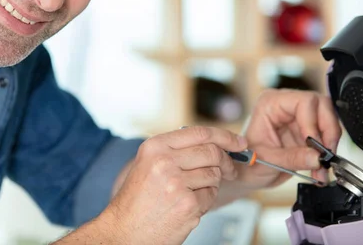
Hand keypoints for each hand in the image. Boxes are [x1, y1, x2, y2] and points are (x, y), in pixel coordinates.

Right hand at [102, 126, 247, 244]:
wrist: (124, 230)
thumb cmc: (137, 200)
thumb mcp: (148, 163)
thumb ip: (175, 150)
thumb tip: (214, 144)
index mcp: (155, 147)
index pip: (200, 132)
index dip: (225, 136)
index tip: (238, 142)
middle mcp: (165, 161)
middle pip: (212, 152)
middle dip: (226, 161)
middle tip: (229, 169)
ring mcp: (177, 183)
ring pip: (214, 174)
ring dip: (211, 183)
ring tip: (193, 192)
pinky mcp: (188, 204)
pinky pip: (211, 195)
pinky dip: (206, 201)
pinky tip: (189, 205)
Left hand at [233, 88, 341, 193]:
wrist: (247, 174)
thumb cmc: (248, 162)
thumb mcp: (267, 161)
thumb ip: (292, 158)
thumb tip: (318, 157)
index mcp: (271, 104)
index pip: (304, 101)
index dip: (313, 123)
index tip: (315, 145)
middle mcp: (286, 105)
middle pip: (321, 106)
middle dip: (327, 132)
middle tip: (325, 155)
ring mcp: (298, 117)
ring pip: (328, 120)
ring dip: (329, 145)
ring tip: (322, 167)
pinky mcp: (307, 130)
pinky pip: (326, 135)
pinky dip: (327, 152)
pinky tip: (320, 168)